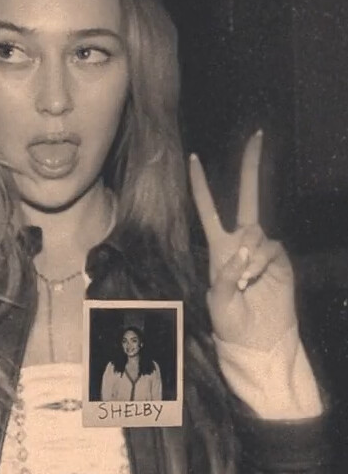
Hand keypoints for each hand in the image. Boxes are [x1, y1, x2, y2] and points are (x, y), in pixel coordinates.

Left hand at [189, 130, 294, 350]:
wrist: (259, 339)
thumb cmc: (231, 323)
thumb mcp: (218, 301)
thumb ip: (226, 276)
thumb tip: (242, 250)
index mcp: (218, 248)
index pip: (208, 209)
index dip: (201, 184)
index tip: (193, 158)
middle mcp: (240, 242)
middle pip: (247, 197)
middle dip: (251, 166)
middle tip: (258, 135)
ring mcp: (262, 248)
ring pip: (257, 232)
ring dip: (250, 257)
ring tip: (247, 283)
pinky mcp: (280, 257)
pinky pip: (270, 248)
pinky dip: (262, 263)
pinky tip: (258, 280)